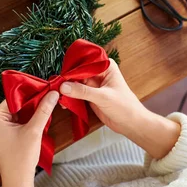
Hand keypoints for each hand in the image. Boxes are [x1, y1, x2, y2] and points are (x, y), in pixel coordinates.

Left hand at [0, 92, 58, 186]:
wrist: (17, 181)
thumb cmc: (21, 158)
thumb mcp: (34, 130)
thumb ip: (43, 110)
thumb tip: (53, 93)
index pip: (14, 97)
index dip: (30, 92)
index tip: (46, 87)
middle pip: (16, 104)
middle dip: (32, 102)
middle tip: (49, 95)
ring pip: (18, 112)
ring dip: (31, 111)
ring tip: (47, 105)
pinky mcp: (3, 135)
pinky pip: (16, 121)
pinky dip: (28, 119)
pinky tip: (40, 118)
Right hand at [59, 59, 179, 158]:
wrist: (131, 124)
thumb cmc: (124, 107)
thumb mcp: (103, 97)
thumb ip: (82, 91)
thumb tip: (64, 86)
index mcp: (105, 67)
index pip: (85, 63)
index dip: (72, 68)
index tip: (61, 76)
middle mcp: (98, 73)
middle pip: (78, 72)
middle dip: (67, 80)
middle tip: (55, 86)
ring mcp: (94, 85)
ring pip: (75, 83)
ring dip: (67, 89)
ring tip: (57, 95)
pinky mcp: (90, 95)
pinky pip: (76, 93)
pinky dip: (69, 97)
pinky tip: (63, 102)